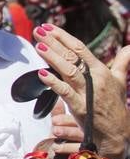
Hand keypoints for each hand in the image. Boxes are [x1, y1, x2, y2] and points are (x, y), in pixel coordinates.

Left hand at [33, 23, 129, 158]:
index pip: (80, 48)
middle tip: (38, 30)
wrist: (117, 131)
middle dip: (53, 42)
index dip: (63, 37)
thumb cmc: (115, 104)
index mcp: (101, 70)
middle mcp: (95, 78)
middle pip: (71, 56)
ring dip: (53, 57)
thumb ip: (123, 62)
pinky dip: (53, 82)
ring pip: (68, 71)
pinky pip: (65, 92)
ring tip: (39, 46)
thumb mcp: (120, 80)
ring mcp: (87, 92)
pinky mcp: (80, 106)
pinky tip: (42, 74)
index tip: (48, 27)